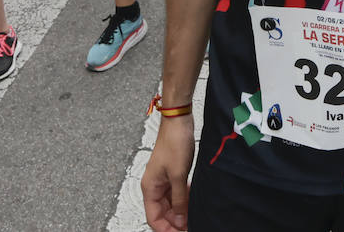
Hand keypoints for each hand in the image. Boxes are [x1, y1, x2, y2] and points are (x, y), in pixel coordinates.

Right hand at [143, 116, 194, 230]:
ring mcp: (163, 180)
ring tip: (193, 217)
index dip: (166, 229)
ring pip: (170, 205)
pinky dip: (184, 200)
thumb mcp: (178, 175)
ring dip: (181, 212)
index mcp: (150, 187)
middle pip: (162, 213)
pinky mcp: (172, 174)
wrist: (179, 122)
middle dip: (175, 222)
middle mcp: (154, 185)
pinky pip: (176, 194)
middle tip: (190, 226)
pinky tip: (193, 202)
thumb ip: (178, 199)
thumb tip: (178, 219)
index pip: (153, 218)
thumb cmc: (174, 142)